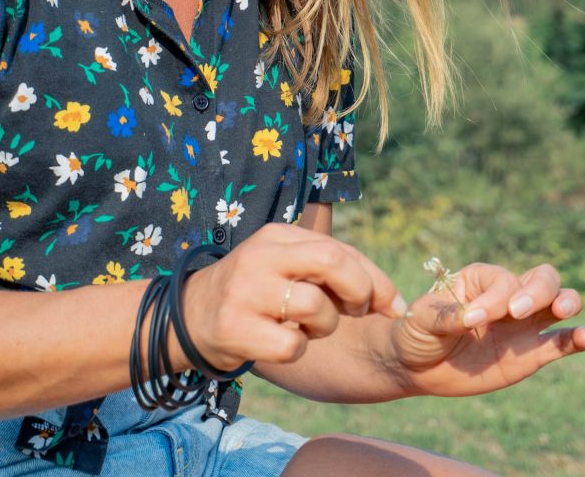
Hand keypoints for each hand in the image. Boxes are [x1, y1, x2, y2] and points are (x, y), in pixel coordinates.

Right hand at [181, 223, 404, 371]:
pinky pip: (292, 345)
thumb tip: (394, 302)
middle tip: (357, 310)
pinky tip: (281, 341)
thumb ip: (333, 270)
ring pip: (316, 308)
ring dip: (325, 326)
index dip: (375, 279)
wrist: (190, 316)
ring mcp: (246, 291)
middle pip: (332, 262)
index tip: (393, 305)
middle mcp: (261, 256)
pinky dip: (298, 349)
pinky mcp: (234, 328)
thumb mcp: (287, 265)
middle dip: (360, 291)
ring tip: (305, 326)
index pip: (340, 249)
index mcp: (278, 235)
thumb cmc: (257, 291)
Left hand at [390, 262, 584, 397]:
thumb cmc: (417, 331)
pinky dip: (576, 339)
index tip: (472, 319)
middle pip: (542, 278)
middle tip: (516, 312)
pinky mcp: (530, 354)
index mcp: (482, 279)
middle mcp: (508, 296)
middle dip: (536, 291)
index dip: (492, 298)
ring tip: (563, 312)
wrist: (417, 366)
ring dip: (566, 303)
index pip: (503, 280)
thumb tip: (471, 318)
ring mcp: (523, 325)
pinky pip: (559, 343)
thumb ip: (446, 316)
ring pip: (558, 303)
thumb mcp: (422, 319)